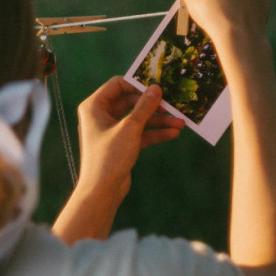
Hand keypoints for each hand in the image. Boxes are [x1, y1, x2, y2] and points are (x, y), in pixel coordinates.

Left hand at [52, 77, 183, 243]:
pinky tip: (173, 133)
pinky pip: (139, 133)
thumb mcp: (130, 128)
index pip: (117, 85)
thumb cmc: (109, 156)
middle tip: (174, 107)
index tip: (157, 88)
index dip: (137, 85)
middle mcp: (100, 115)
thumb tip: (156, 88)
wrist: (102, 190)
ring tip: (180, 123)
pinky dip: (154, 132)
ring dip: (158, 120)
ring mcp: (111, 130)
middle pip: (131, 102)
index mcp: (94, 106)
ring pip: (137, 118)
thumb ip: (144, 107)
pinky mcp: (120, 143)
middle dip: (153, 106)